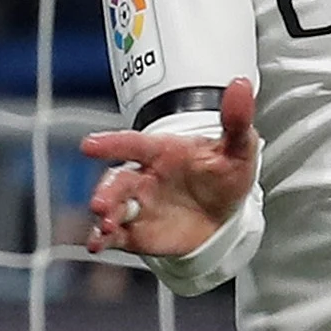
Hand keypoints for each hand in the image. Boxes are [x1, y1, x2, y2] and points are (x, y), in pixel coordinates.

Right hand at [79, 80, 262, 258]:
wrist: (226, 218)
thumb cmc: (224, 177)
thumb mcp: (238, 149)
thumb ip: (236, 119)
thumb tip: (240, 86)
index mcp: (163, 151)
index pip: (135, 144)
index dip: (112, 143)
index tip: (90, 145)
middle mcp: (144, 176)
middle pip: (118, 180)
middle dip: (106, 191)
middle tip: (100, 203)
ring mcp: (139, 204)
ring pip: (112, 207)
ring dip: (104, 215)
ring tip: (105, 225)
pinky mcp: (136, 231)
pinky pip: (115, 235)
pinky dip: (103, 240)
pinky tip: (97, 244)